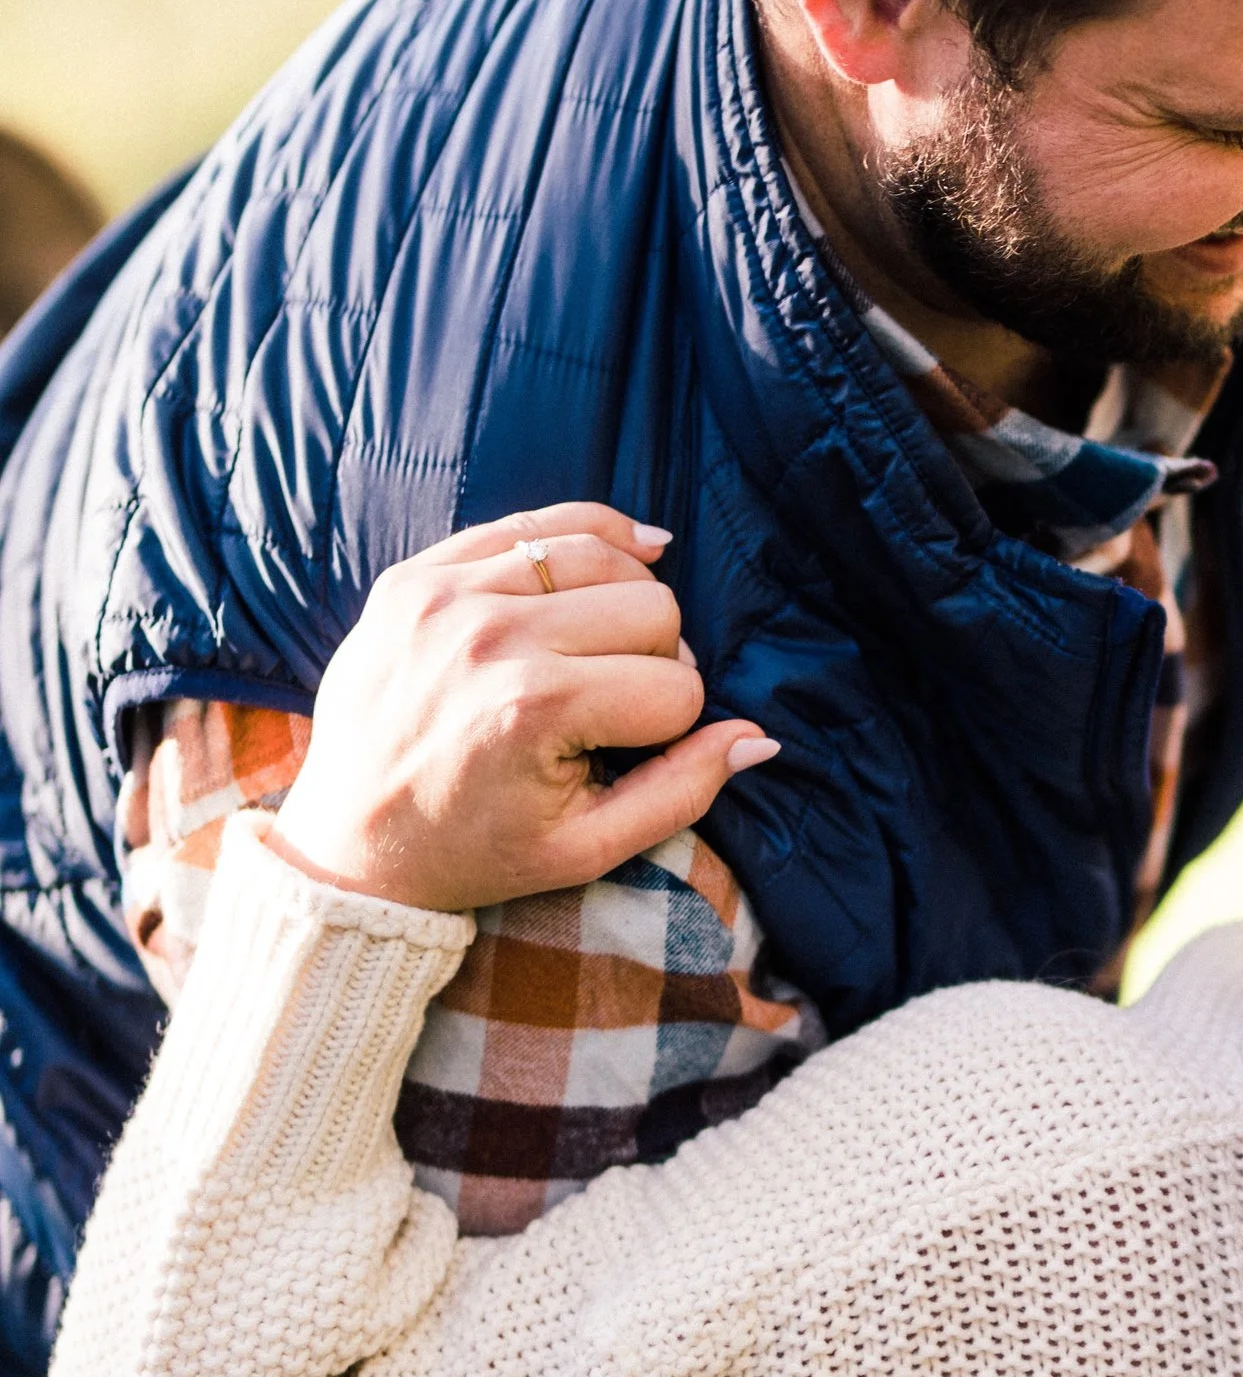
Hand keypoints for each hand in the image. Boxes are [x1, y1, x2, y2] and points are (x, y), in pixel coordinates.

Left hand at [269, 504, 778, 910]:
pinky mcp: (417, 575)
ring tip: (607, 649)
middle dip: (658, 660)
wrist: (347, 843)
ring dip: (626, 601)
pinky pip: (531, 523)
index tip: (633, 754)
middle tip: (620, 706)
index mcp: (534, 708)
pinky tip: (628, 552)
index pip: (676, 687)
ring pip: (603, 555)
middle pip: (652, 610)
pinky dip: (588, 535)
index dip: (673, 728)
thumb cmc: (473, 853)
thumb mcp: (586, 850)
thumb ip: (682, 792)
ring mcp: (446, 596)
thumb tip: (760, 737)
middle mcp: (491, 636)